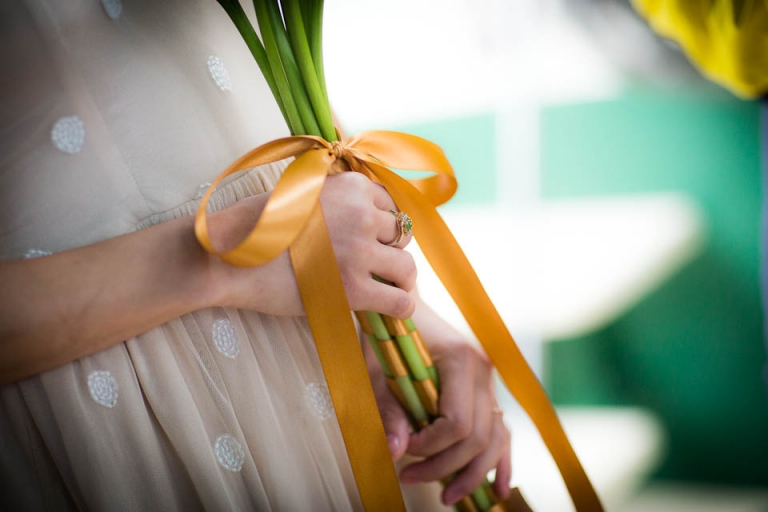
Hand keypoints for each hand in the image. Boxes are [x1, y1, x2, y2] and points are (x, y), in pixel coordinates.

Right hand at [209, 171, 415, 316]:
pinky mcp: (354, 289)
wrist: (228, 257)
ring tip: (387, 288)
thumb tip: (356, 210)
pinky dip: (399, 307)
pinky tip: (389, 310)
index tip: (368, 238)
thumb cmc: (256, 225)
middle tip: (372, 264)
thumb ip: (333, 197)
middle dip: (389, 249)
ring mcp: (360, 252)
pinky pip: (399, 302)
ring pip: (406, 267)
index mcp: (352, 187)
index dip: (380, 225)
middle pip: (401, 234)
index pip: (390, 205)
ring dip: (399, 279)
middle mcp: (362, 214)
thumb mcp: (300, 191)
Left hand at [368, 300, 511, 505]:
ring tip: (447, 498)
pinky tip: (497, 490)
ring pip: (494, 441)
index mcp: (460, 359)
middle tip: (408, 477)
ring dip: (472, 474)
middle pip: (477, 437)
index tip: (403, 447)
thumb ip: (388, 408)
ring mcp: (490, 382)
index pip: (457, 422)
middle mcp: (484, 371)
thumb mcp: (379, 367)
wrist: (403, 305)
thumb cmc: (388, 333)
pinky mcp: (488, 393)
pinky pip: (502, 433)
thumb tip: (396, 452)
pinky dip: (500, 463)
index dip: (430, 446)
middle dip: (444, 466)